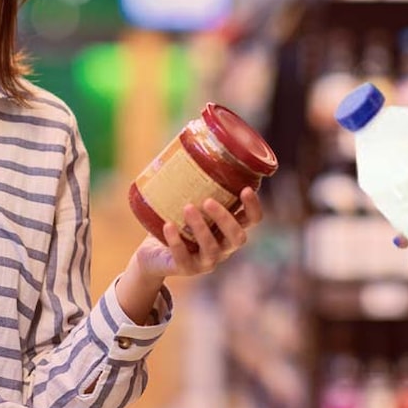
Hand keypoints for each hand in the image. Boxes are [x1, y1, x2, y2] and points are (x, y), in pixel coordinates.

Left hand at [129, 188, 263, 280]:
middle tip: (208, 201)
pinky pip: (184, 258)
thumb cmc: (176, 222)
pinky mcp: (187, 269)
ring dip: (201, 228)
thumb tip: (186, 138)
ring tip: (187, 208)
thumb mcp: (188, 202)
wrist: (154, 254)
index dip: (253, 207)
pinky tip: (168, 226)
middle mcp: (224, 247)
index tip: (246, 189)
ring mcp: (207, 261)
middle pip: (238, 238)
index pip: (253, 220)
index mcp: (229, 229)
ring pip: (212, 249)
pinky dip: (176, 242)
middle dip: (226, 219)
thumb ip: (194, 181)